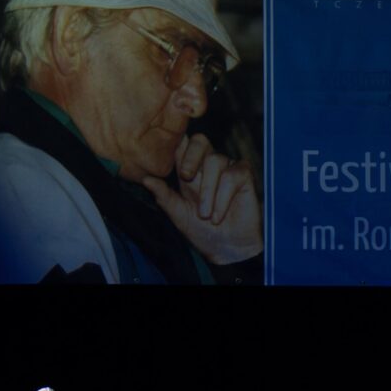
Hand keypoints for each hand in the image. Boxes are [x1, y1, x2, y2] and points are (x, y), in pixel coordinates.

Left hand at [139, 134, 263, 265]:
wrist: (227, 250)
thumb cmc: (202, 232)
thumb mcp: (178, 214)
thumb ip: (164, 196)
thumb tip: (145, 179)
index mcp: (189, 170)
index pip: (181, 145)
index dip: (175, 145)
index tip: (168, 163)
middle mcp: (208, 166)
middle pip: (200, 140)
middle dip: (191, 157)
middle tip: (186, 177)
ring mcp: (228, 169)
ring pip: (215, 161)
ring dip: (208, 190)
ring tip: (206, 214)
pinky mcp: (244, 176)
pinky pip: (232, 176)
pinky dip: (223, 197)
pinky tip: (218, 215)